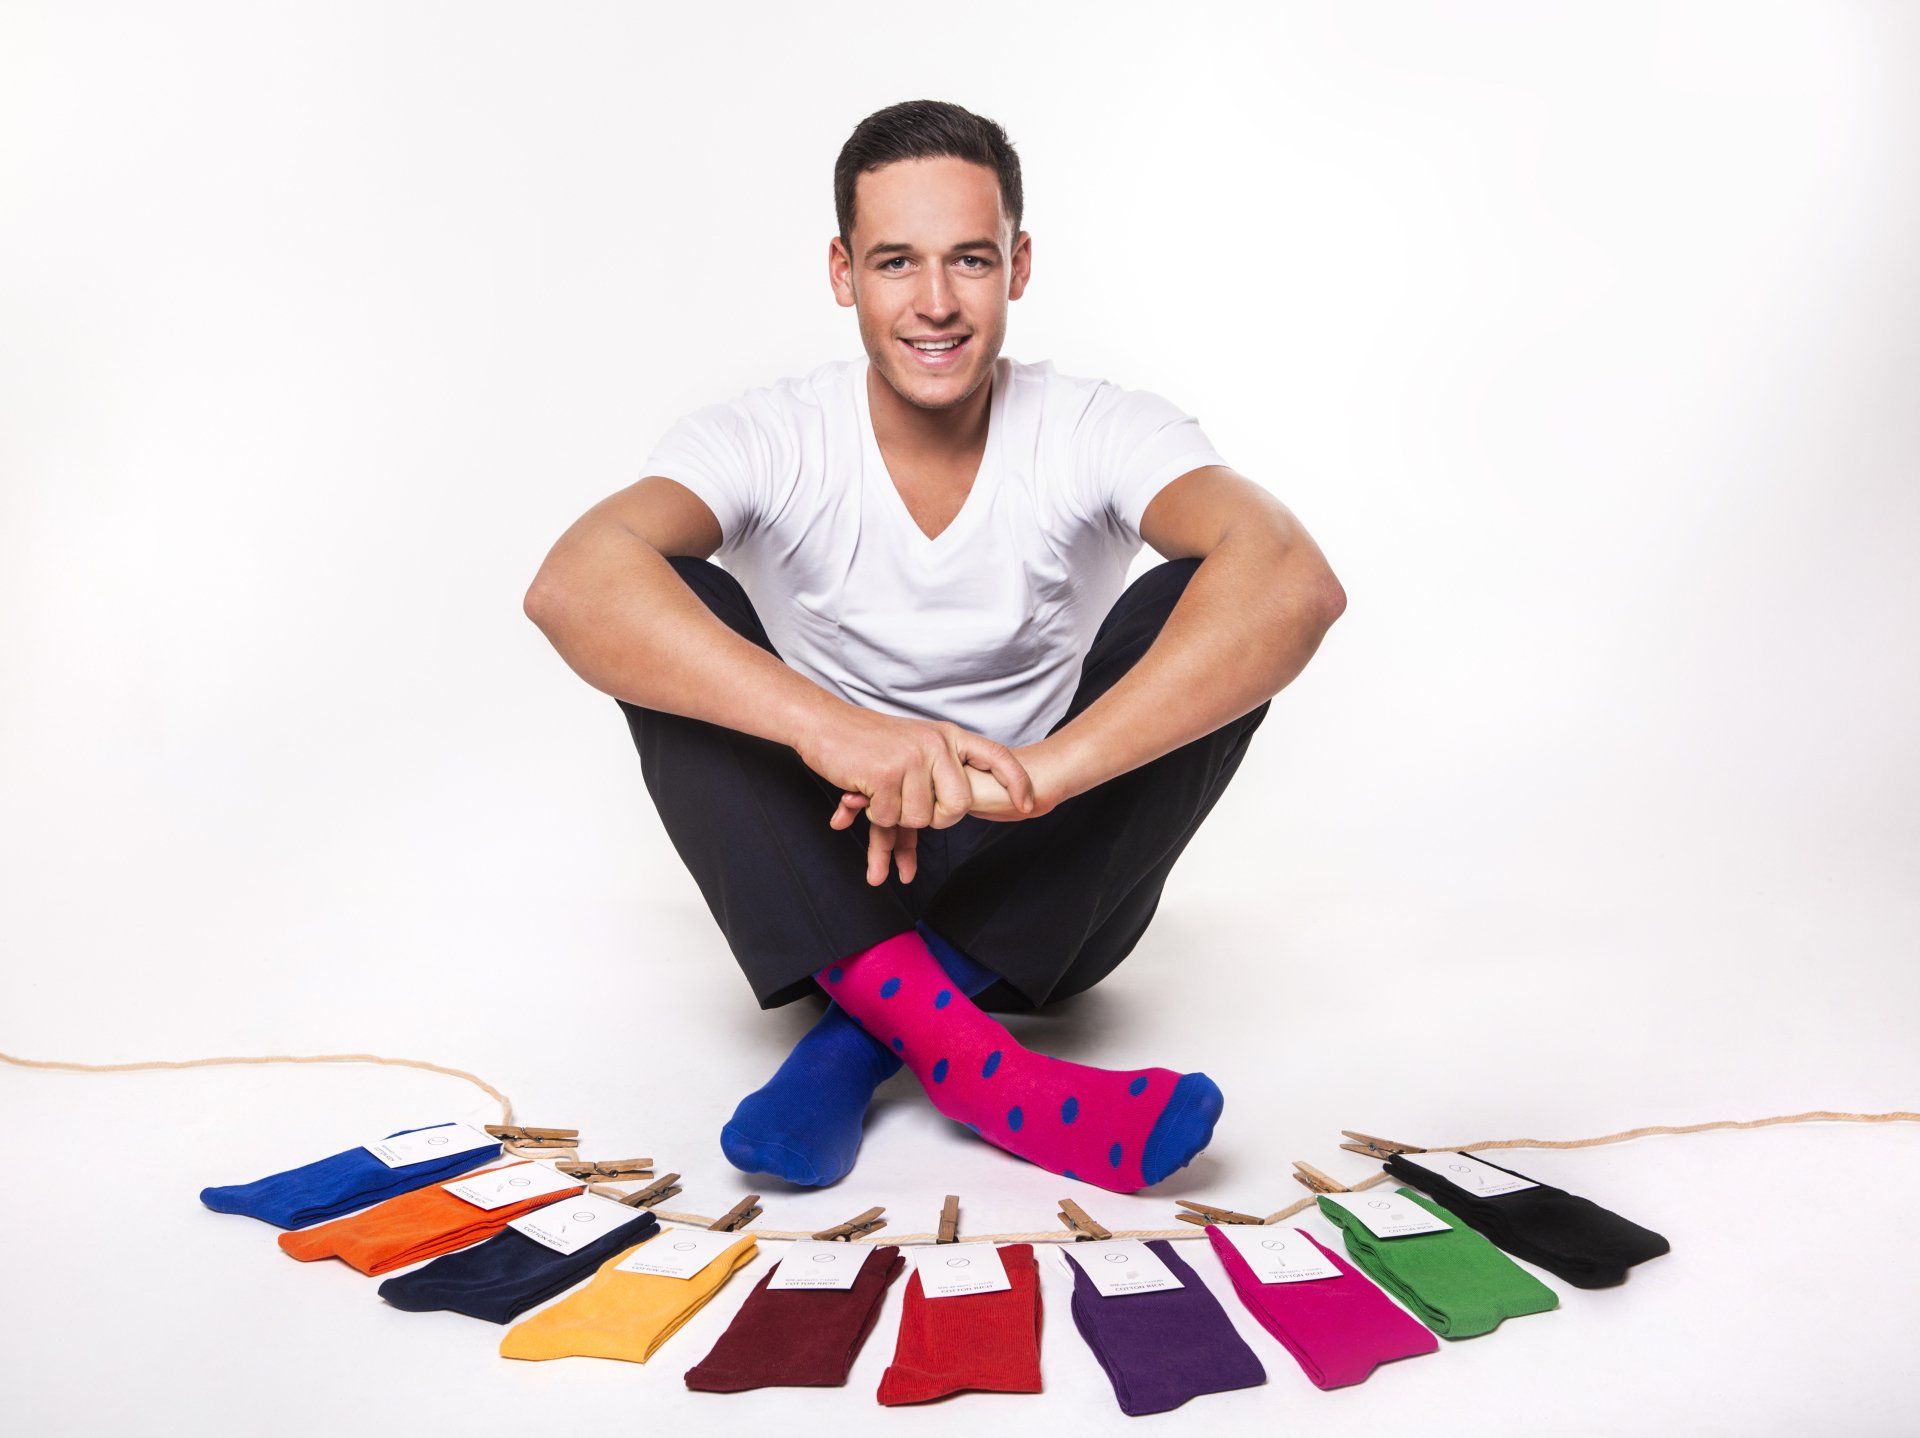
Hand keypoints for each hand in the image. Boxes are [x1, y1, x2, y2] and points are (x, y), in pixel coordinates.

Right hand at [792, 706, 1035, 885]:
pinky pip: (889, 818)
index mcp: (947, 736)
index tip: (1028, 804)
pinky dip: (872, 814)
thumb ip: (938, 771)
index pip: (996, 756)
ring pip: (921, 818)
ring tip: (878, 791)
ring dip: (894, 816)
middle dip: (934, 818)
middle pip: (958, 807)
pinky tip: (861, 792)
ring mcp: (911, 758)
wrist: (822, 724)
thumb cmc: (866, 741)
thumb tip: (960, 808)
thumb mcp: (913, 744)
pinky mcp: (885, 773)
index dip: (1016, 782)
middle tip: (907, 805)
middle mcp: (935, 744)